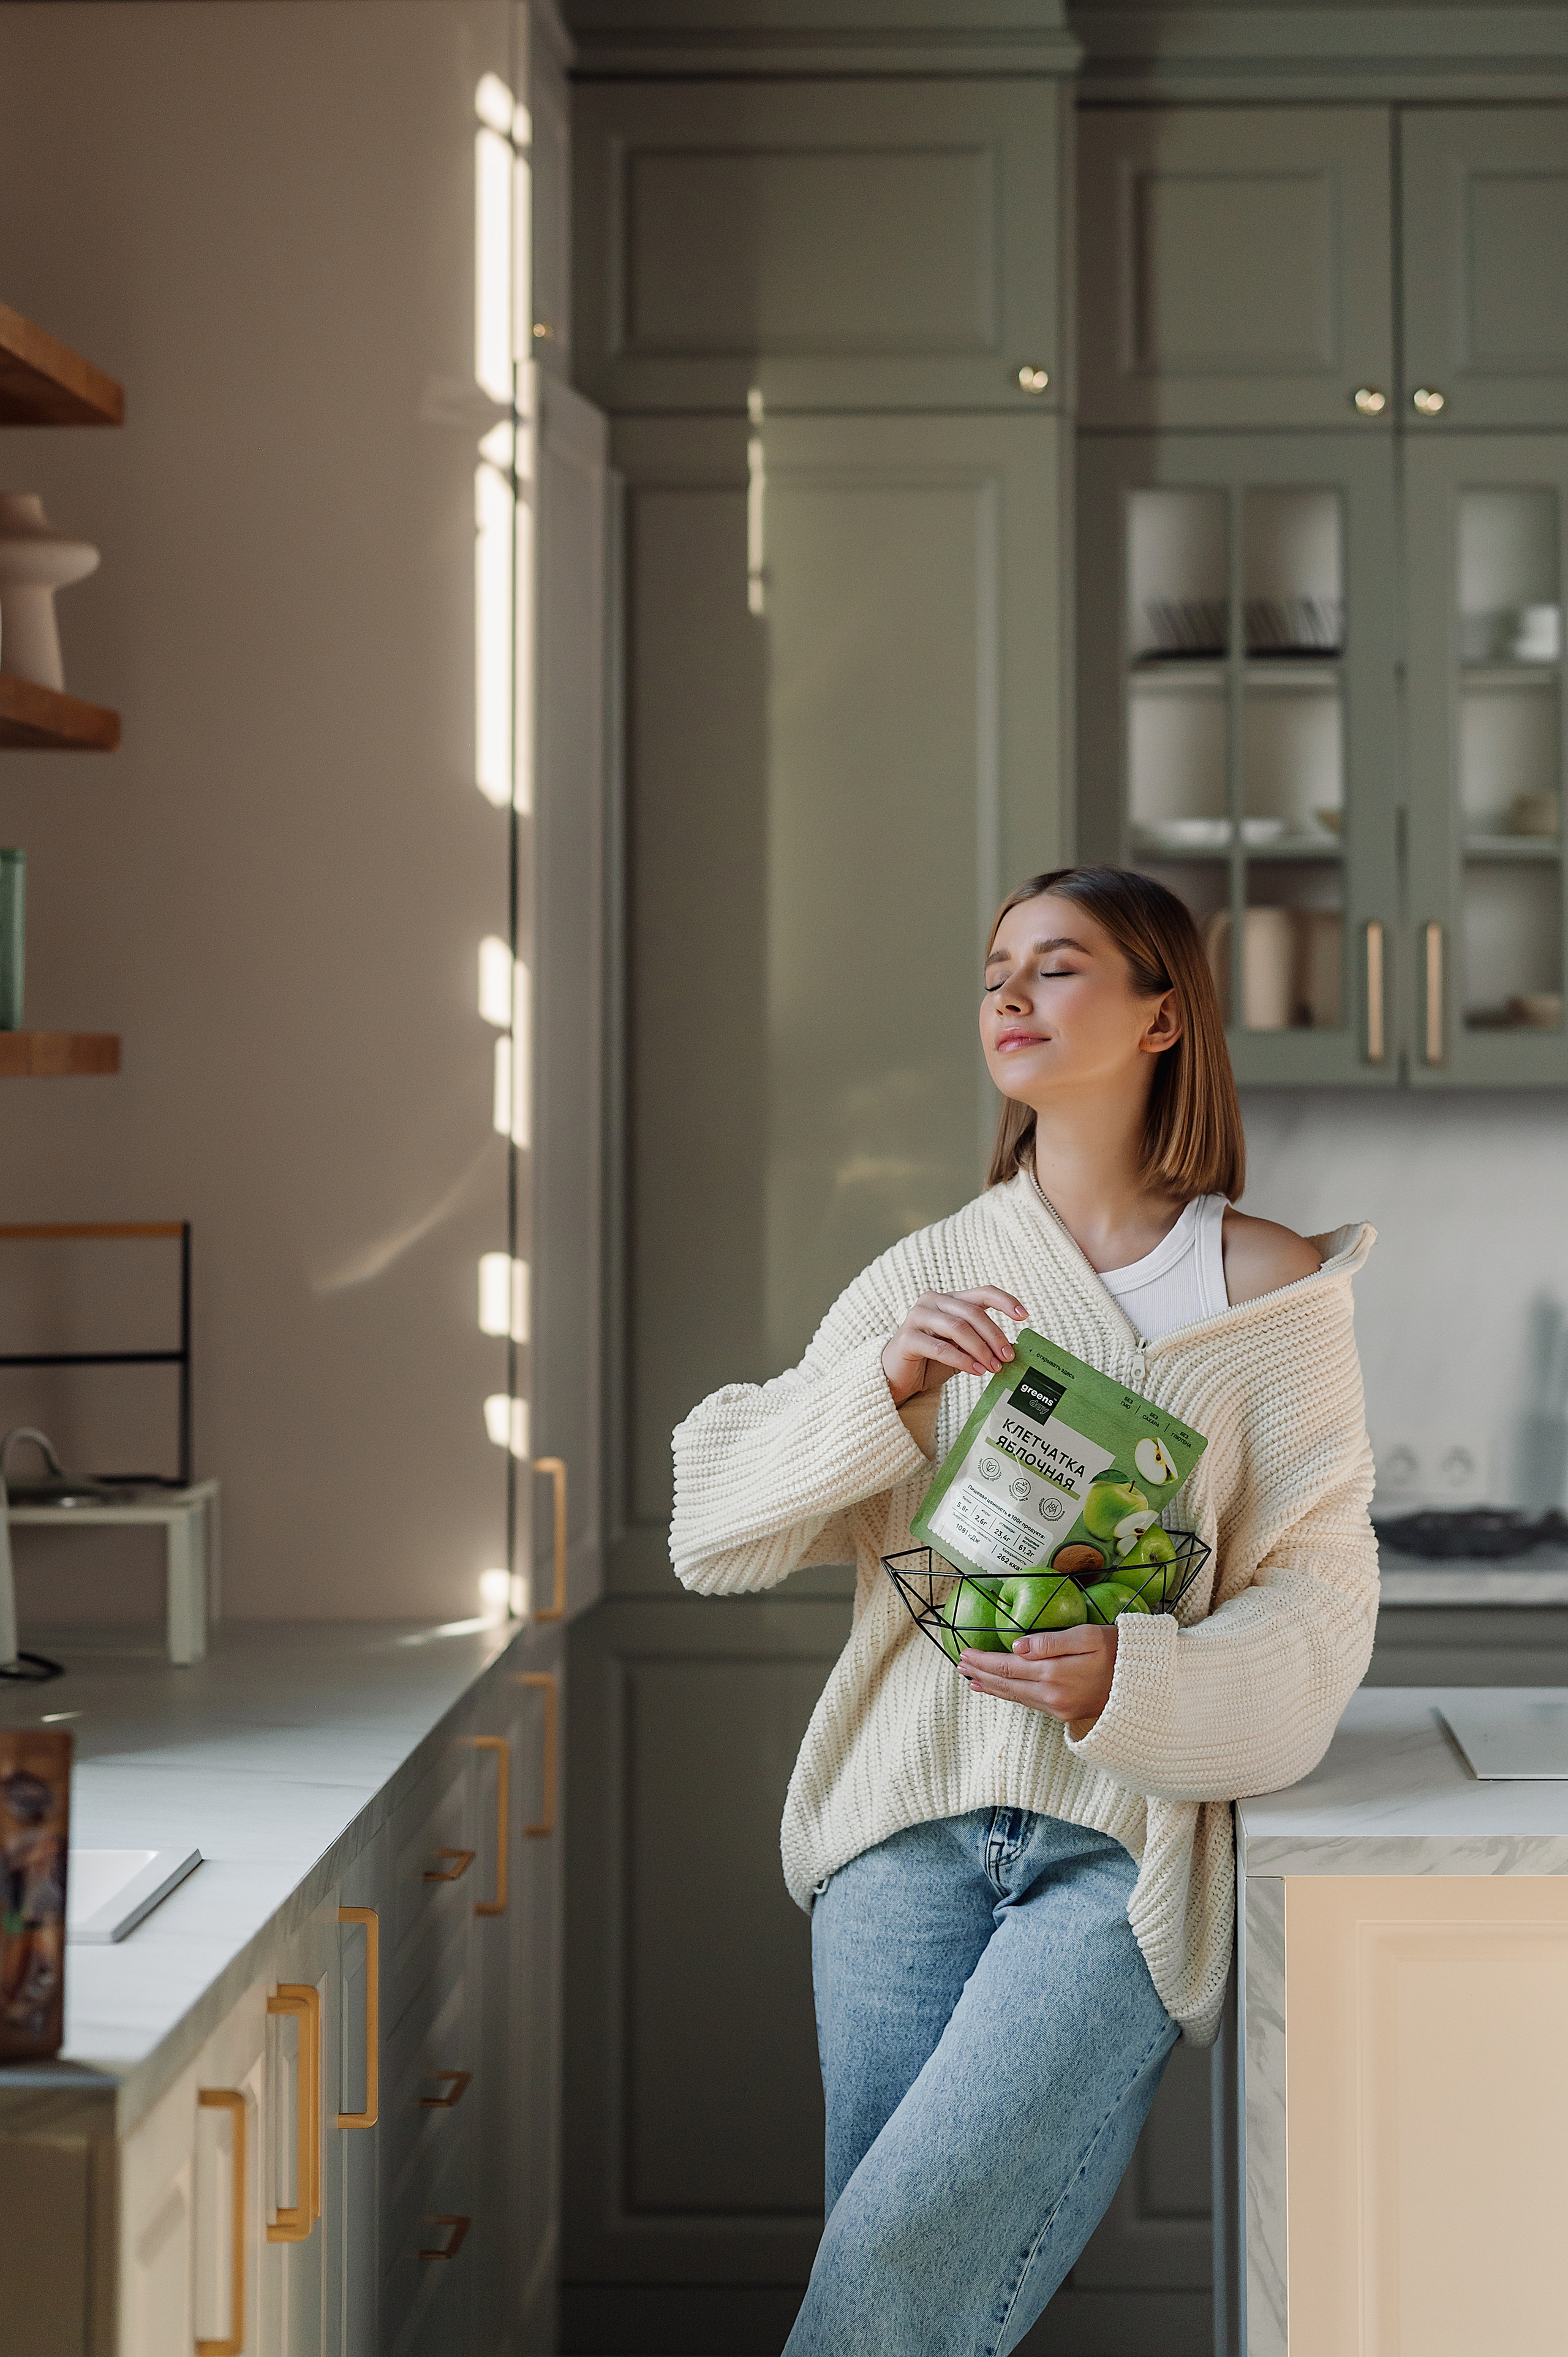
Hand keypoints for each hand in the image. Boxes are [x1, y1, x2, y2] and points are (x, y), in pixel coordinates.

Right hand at [880, 1288, 1026, 1407]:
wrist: (898, 1377)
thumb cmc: (932, 1360)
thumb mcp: (962, 1349)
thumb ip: (981, 1343)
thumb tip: (1010, 1349)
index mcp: (949, 1299)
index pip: (982, 1293)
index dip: (1005, 1301)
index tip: (1024, 1316)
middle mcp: (932, 1301)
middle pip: (972, 1312)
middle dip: (994, 1335)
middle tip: (1008, 1356)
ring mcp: (916, 1317)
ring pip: (958, 1327)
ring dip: (980, 1349)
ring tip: (993, 1367)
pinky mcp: (906, 1338)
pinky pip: (940, 1347)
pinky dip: (962, 1360)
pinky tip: (976, 1371)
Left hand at [959, 1624, 1118, 1738]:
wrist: (1147, 1686)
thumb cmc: (1120, 1652)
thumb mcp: (1089, 1636)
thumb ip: (1051, 1641)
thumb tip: (1015, 1646)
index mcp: (1054, 1674)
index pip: (1007, 1666)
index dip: (983, 1661)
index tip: (965, 1653)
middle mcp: (1052, 1696)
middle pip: (1006, 1684)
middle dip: (981, 1674)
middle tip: (959, 1665)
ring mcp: (1058, 1708)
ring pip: (1015, 1696)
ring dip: (991, 1687)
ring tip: (972, 1679)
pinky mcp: (1064, 1714)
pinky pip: (1028, 1703)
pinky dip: (1009, 1695)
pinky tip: (1001, 1690)